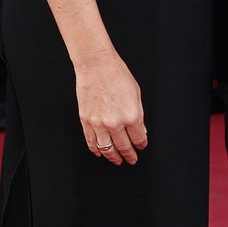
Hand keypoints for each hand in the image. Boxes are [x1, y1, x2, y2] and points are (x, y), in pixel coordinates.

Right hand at [73, 49, 146, 164]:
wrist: (96, 66)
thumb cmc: (118, 75)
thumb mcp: (137, 95)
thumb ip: (139, 115)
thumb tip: (141, 131)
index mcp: (131, 116)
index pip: (138, 138)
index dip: (141, 145)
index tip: (141, 147)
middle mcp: (115, 123)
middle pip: (123, 146)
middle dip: (128, 155)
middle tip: (131, 160)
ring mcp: (98, 123)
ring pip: (106, 148)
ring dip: (112, 157)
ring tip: (117, 160)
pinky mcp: (86, 121)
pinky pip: (91, 141)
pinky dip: (96, 149)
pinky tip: (100, 152)